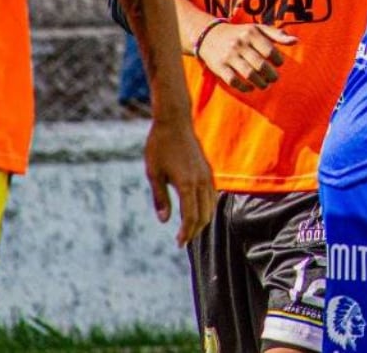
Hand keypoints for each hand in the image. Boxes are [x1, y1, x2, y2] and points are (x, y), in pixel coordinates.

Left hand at [143, 115, 215, 246]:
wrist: (175, 121)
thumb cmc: (160, 146)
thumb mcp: (154, 173)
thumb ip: (160, 198)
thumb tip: (164, 220)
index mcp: (187, 184)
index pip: (190, 217)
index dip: (186, 233)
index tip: (178, 244)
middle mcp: (201, 181)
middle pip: (204, 215)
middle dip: (195, 231)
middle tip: (183, 241)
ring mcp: (207, 175)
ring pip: (211, 206)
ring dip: (202, 220)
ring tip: (190, 229)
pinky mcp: (208, 170)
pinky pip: (212, 195)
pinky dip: (207, 208)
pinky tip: (197, 211)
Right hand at [197, 21, 296, 91]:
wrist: (209, 35)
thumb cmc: (240, 33)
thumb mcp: (257, 29)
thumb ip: (277, 34)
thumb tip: (296, 41)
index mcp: (251, 33)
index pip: (270, 51)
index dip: (278, 60)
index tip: (278, 63)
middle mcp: (239, 44)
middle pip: (261, 65)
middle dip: (271, 75)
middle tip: (274, 78)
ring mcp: (228, 56)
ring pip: (249, 74)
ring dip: (260, 83)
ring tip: (265, 84)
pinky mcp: (219, 67)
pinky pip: (234, 81)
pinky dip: (244, 87)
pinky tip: (250, 87)